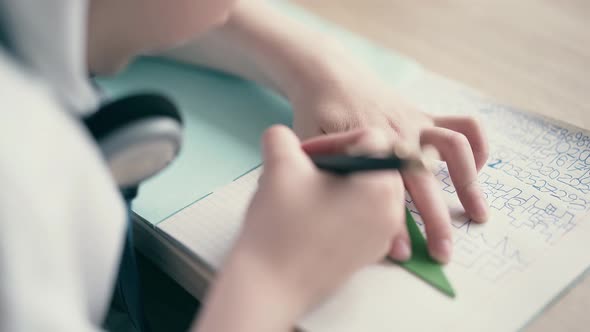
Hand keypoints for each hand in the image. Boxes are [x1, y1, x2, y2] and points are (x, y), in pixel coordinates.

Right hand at [231, 125, 405, 318]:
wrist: (268, 286)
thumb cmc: (280, 227)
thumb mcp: (280, 167)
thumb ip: (282, 138)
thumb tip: (282, 137)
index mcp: (381, 186)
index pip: (369, 140)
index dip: (333, 140)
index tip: (304, 155)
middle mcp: (391, 212)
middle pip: (371, 166)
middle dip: (335, 163)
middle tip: (303, 172)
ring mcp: (380, 238)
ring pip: (364, 192)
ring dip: (334, 185)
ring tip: (301, 194)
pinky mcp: (365, 255)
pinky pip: (359, 218)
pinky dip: (337, 208)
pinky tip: (306, 216)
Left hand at [291, 64, 489, 262]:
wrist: (328, 76)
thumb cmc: (316, 115)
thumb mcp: (311, 144)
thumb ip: (328, 173)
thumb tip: (347, 213)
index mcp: (372, 144)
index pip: (389, 190)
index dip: (395, 223)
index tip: (402, 252)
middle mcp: (400, 134)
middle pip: (425, 179)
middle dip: (436, 219)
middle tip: (443, 253)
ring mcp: (417, 123)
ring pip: (455, 148)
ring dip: (469, 182)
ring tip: (478, 215)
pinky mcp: (426, 115)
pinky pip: (464, 125)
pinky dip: (477, 146)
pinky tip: (475, 170)